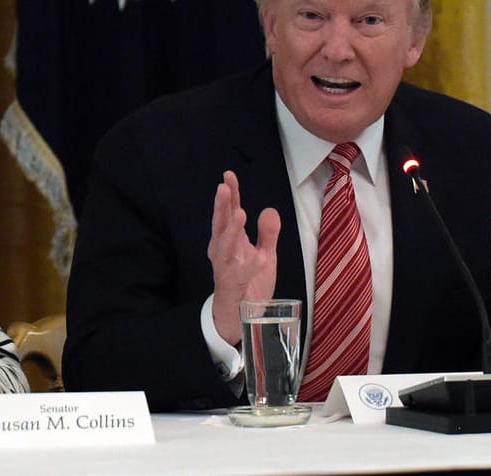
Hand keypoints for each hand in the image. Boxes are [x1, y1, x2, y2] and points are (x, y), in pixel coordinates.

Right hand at [207, 171, 280, 344]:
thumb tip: (268, 210)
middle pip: (222, 222)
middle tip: (224, 186)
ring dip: (231, 228)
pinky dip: (243, 260)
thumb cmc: (251, 283)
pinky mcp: (230, 281)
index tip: (229, 176)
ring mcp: (226, 264)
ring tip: (238, 211)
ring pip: (225, 243)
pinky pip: (235, 268)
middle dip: (223, 205)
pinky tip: (251, 252)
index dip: (231, 194)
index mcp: (233, 240)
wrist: (244, 314)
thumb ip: (268, 233)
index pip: (230, 212)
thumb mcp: (265, 254)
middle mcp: (225, 249)